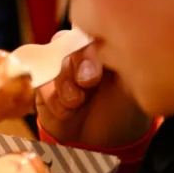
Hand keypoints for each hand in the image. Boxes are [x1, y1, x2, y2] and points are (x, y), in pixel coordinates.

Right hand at [35, 32, 152, 152]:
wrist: (105, 143)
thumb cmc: (125, 112)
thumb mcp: (132, 86)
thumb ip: (123, 63)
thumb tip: (114, 49)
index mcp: (105, 47)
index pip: (93, 29)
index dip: (94, 42)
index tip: (104, 62)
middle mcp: (81, 55)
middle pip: (68, 41)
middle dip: (79, 62)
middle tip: (88, 82)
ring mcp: (61, 70)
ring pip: (54, 63)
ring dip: (65, 85)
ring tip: (77, 104)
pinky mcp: (44, 89)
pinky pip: (41, 84)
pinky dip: (53, 100)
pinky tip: (67, 112)